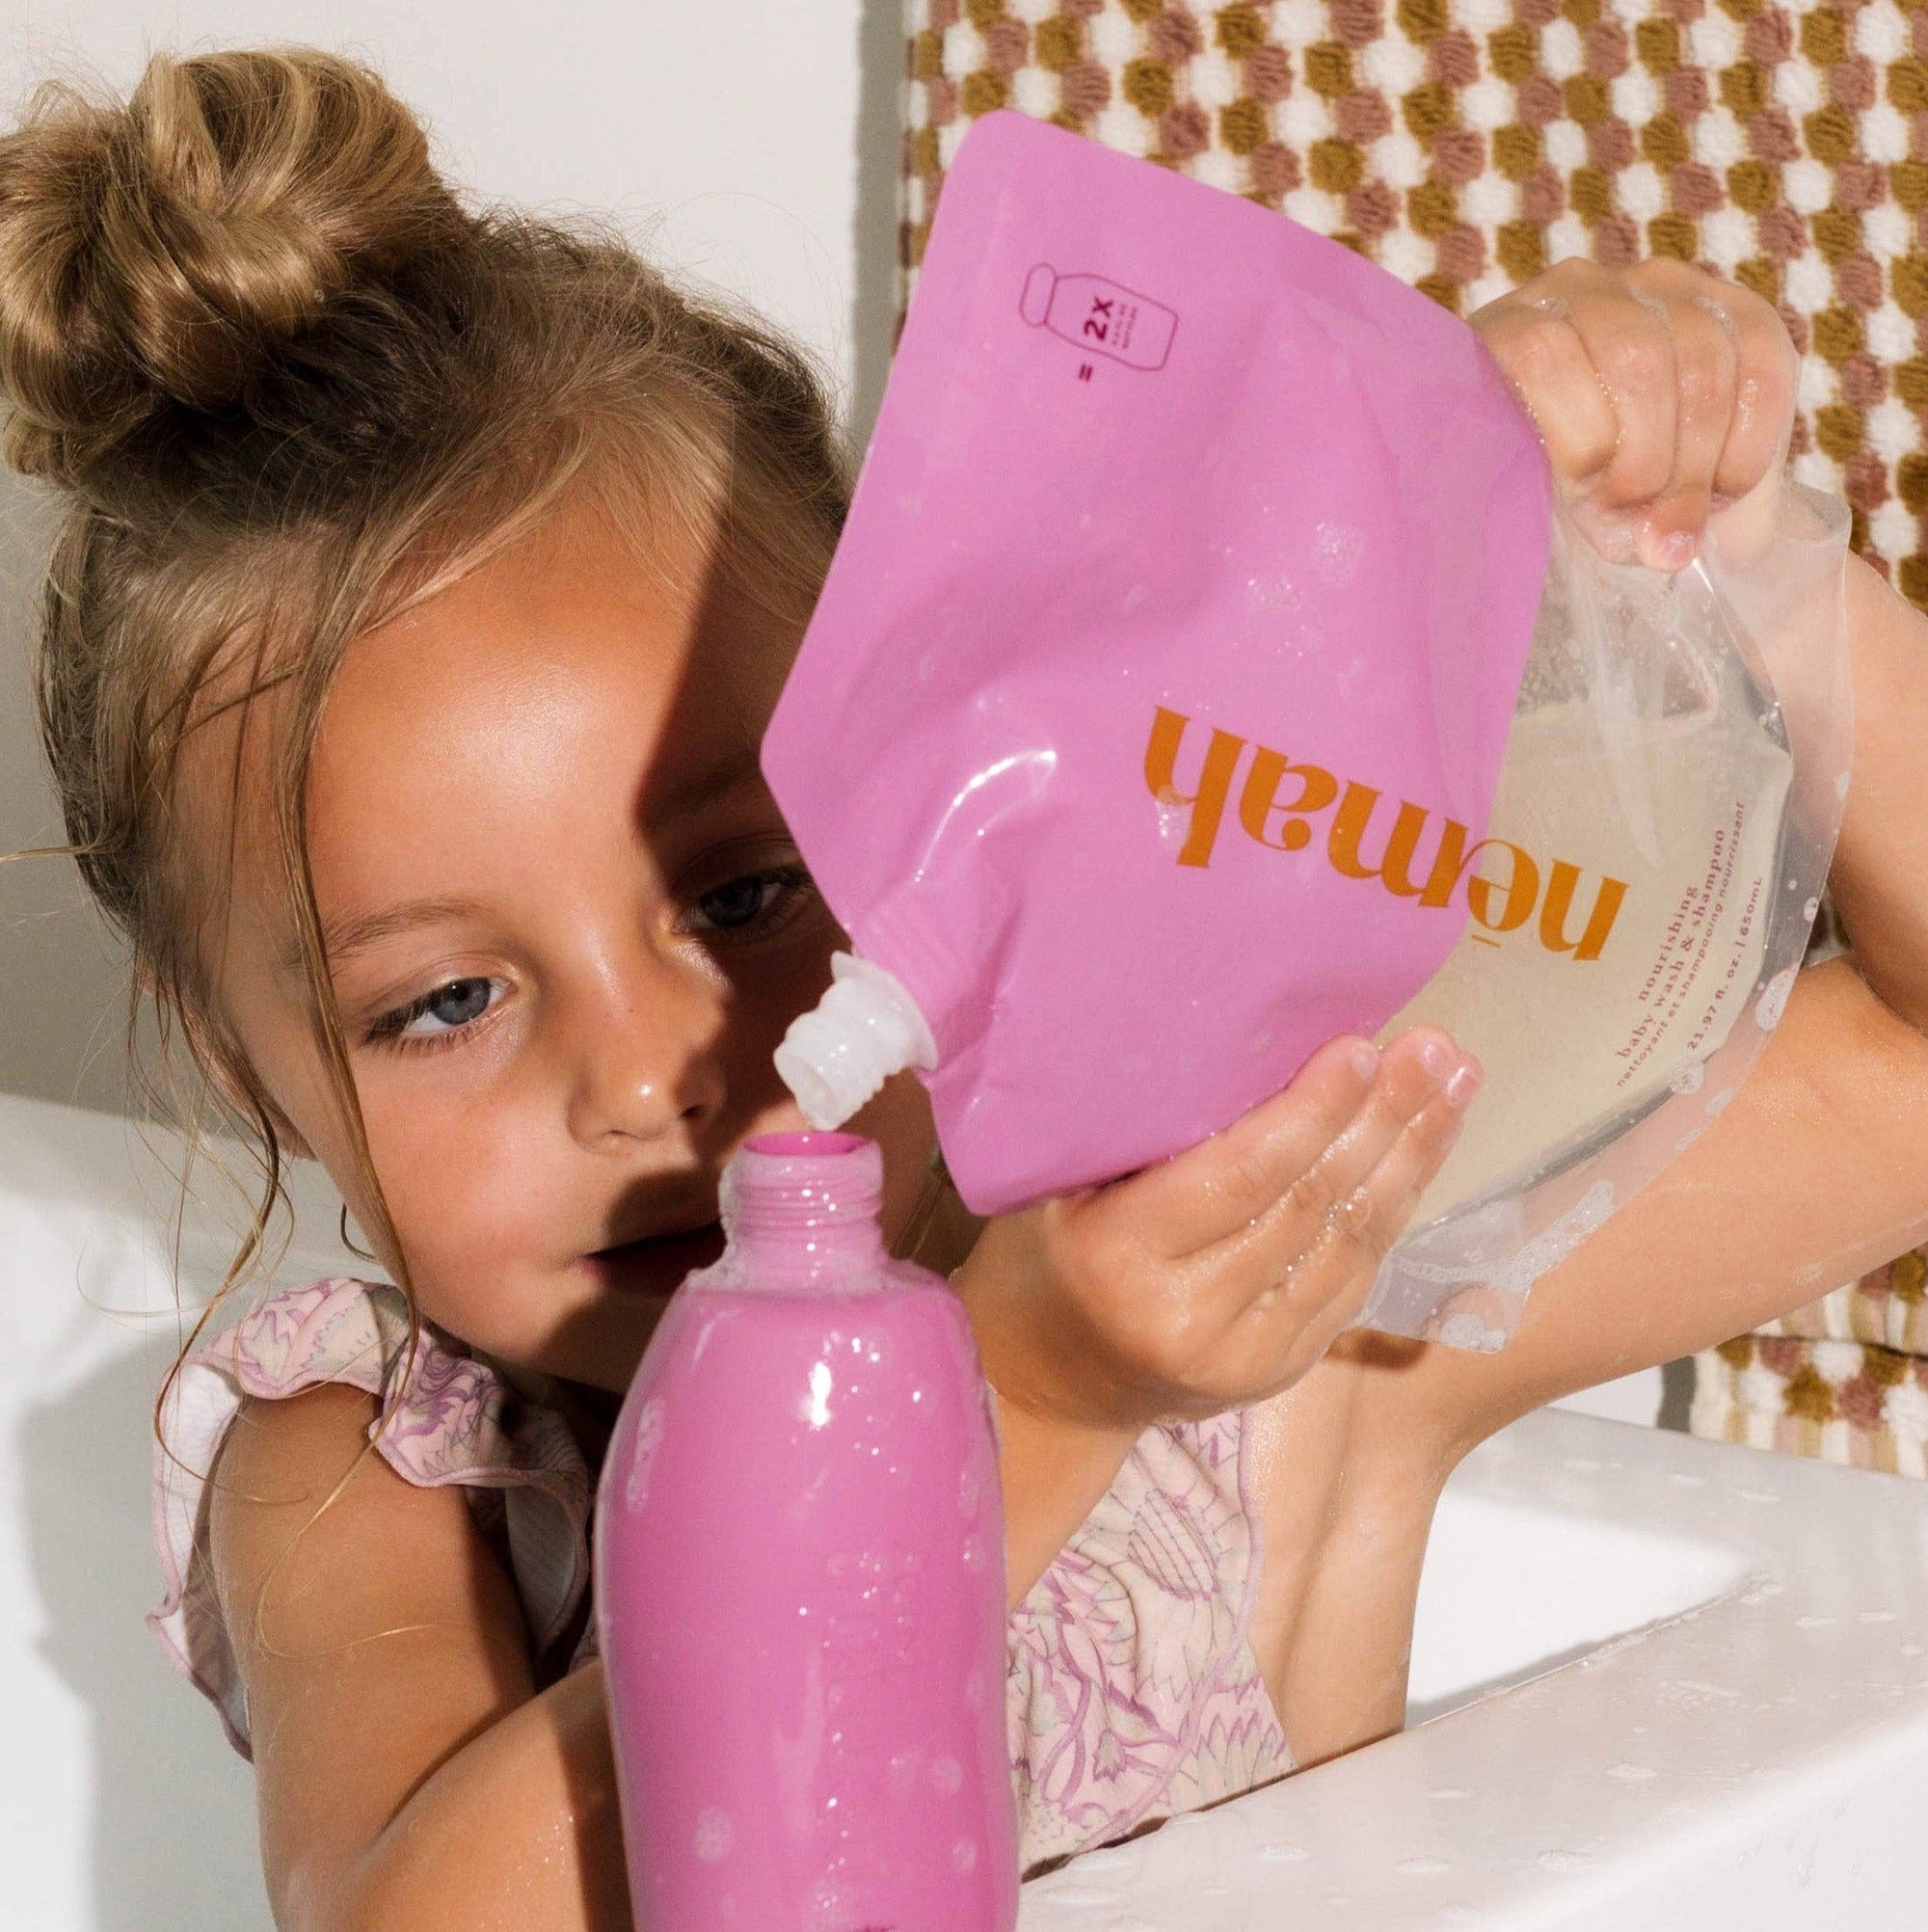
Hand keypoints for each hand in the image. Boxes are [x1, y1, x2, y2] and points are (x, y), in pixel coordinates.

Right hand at [950, 1027, 1480, 1435]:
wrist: (1043, 1385)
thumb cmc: (1044, 1255)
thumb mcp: (1062, 1183)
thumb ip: (1146, 1132)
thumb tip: (1258, 1039)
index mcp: (1121, 1258)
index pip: (1241, 1176)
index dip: (1312, 1111)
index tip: (1364, 1047)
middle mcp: (1189, 1318)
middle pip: (1310, 1205)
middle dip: (1385, 1120)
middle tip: (1436, 1049)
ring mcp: (1244, 1358)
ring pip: (1347, 1243)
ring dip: (1410, 1159)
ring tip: (1455, 1083)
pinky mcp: (1280, 1374)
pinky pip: (1351, 1279)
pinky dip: (1392, 1210)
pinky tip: (1421, 1151)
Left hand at [1470, 258, 1798, 573]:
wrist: (1647, 493)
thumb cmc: (1567, 498)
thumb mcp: (1546, 510)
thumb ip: (1575, 514)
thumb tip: (1661, 542)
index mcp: (1510, 331)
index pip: (1542, 353)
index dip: (1575, 437)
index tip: (1585, 495)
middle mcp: (1586, 291)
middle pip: (1633, 362)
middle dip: (1642, 462)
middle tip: (1634, 515)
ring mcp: (1666, 290)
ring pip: (1702, 371)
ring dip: (1694, 466)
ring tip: (1674, 518)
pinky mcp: (1742, 311)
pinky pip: (1762, 373)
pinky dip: (1746, 451)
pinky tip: (1723, 490)